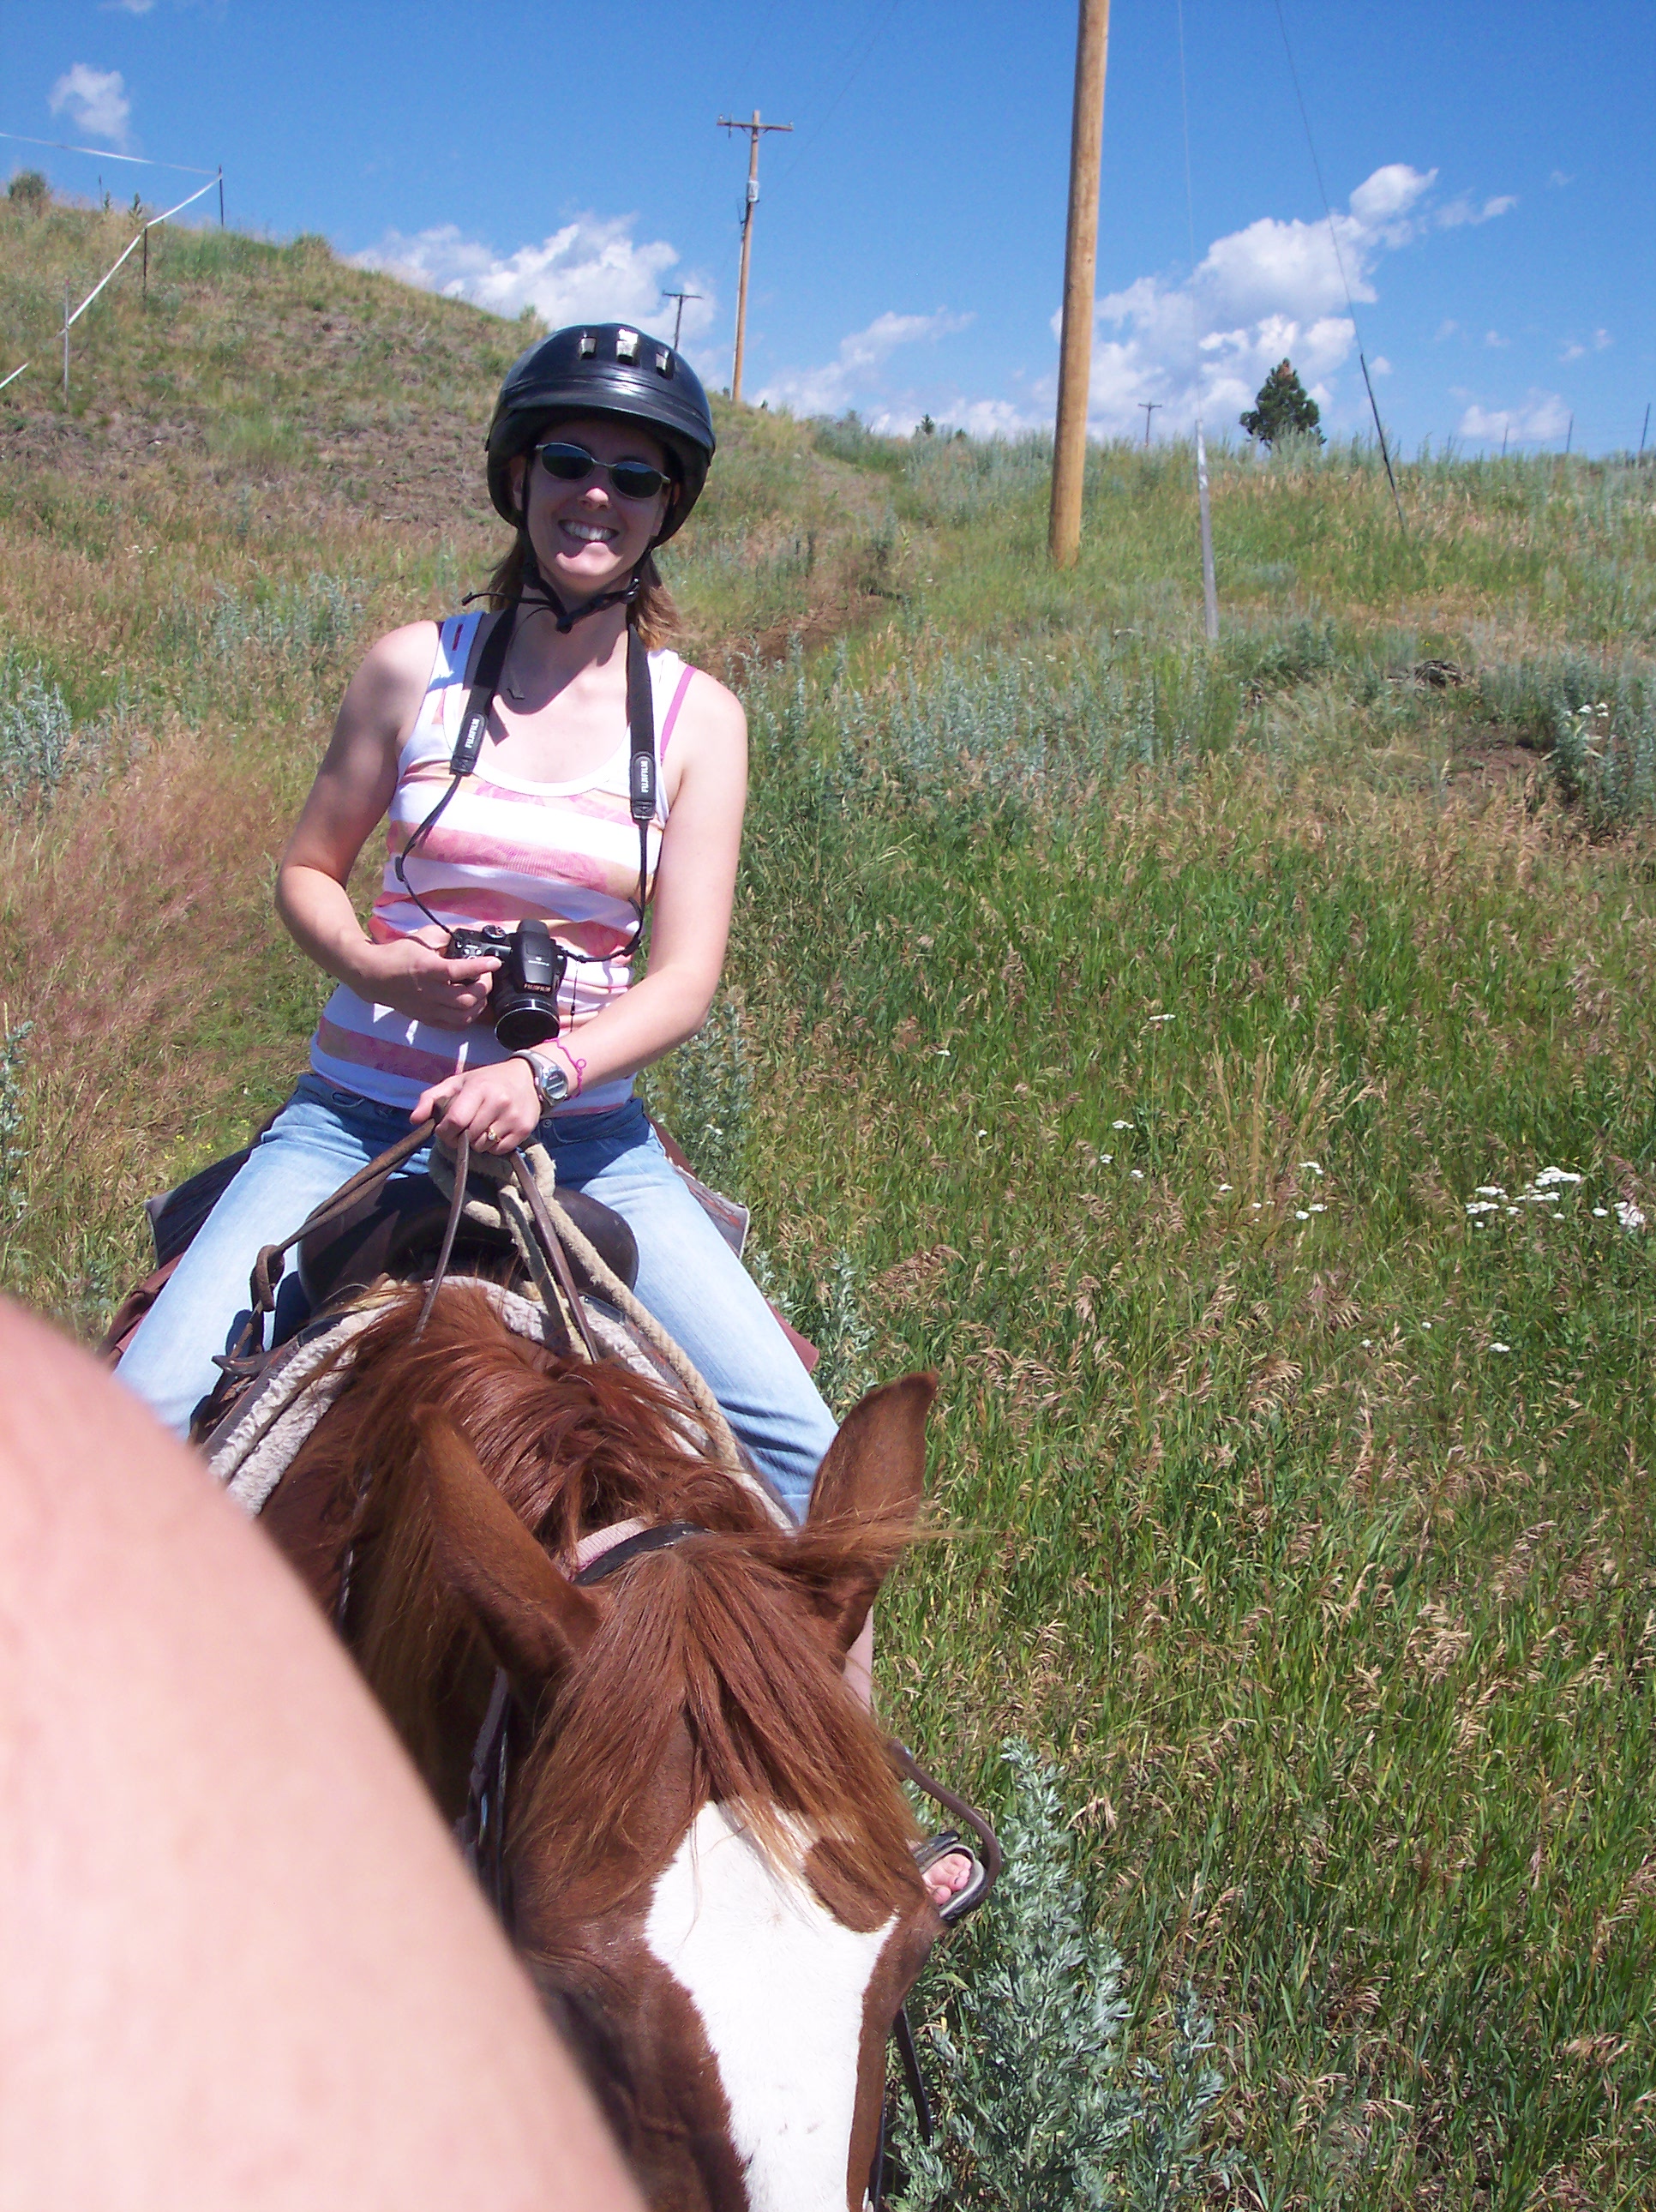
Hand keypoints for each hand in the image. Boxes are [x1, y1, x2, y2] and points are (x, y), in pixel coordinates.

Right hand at [353, 926, 499, 1029]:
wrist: (372, 975)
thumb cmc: (397, 955)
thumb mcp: (422, 937)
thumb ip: (446, 936)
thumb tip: (468, 935)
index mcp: (426, 969)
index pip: (457, 971)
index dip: (480, 967)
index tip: (495, 962)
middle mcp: (428, 992)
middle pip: (465, 999)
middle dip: (484, 988)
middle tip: (486, 976)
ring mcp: (427, 1009)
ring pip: (462, 1017)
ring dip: (479, 1005)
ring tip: (480, 991)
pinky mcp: (426, 1019)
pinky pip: (454, 1025)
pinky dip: (468, 1017)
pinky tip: (470, 1005)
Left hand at [413, 1056, 540, 1155]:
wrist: (528, 1077)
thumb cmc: (487, 1080)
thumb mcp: (458, 1082)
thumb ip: (431, 1098)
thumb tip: (414, 1120)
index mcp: (479, 1088)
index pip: (455, 1121)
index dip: (445, 1131)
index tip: (446, 1129)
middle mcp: (498, 1102)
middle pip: (468, 1137)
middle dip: (460, 1138)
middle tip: (463, 1128)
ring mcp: (513, 1117)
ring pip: (482, 1146)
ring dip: (476, 1142)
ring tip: (480, 1128)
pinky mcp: (524, 1130)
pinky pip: (498, 1150)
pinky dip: (492, 1146)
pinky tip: (494, 1131)